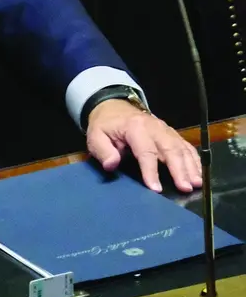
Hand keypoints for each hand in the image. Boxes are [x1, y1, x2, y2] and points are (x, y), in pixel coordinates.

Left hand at [87, 99, 202, 192]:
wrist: (114, 108)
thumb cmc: (106, 126)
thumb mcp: (96, 136)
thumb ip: (103, 151)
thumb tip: (111, 165)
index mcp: (135, 127)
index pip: (145, 151)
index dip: (151, 171)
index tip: (156, 188)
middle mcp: (154, 127)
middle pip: (169, 149)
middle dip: (179, 169)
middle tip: (185, 187)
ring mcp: (165, 130)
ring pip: (181, 148)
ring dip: (190, 166)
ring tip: (196, 183)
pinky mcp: (172, 134)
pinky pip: (186, 146)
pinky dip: (194, 160)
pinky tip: (199, 174)